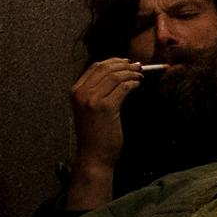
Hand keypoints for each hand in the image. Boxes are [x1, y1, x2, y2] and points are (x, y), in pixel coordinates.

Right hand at [66, 58, 139, 208]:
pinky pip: (123, 87)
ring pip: (116, 76)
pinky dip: (133, 83)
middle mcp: (81, 93)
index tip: (126, 61)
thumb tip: (118, 71)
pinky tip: (138, 85)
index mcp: (76, 91)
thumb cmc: (95, 133)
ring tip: (140, 76)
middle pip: (106, 68)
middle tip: (138, 66)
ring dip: (131, 73)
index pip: (95, 67)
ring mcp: (92, 100)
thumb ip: (98, 90)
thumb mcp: (90, 108)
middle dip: (124, 65)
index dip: (113, 61)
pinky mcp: (106, 108)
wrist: (93, 155)